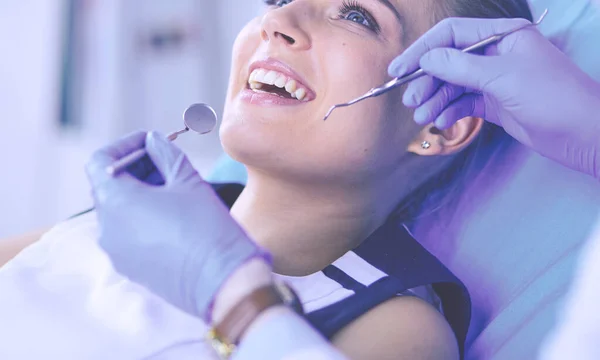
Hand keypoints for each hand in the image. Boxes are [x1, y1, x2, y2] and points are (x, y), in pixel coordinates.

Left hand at [85, 131, 270, 321]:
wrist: (222, 280)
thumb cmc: (206, 228)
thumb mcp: (188, 180)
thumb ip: (166, 153)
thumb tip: (154, 141)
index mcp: (115, 201)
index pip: (100, 161)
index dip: (124, 146)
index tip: (150, 142)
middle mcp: (107, 228)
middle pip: (109, 186)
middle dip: (136, 168)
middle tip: (166, 161)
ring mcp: (117, 251)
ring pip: (119, 211)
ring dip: (140, 193)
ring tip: (173, 189)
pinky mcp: (131, 268)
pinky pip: (127, 234)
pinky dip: (142, 217)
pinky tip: (172, 215)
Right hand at [388, 17, 599, 178]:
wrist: (583, 135)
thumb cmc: (551, 97)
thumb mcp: (502, 77)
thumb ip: (460, 67)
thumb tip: (426, 58)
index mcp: (502, 35)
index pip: (451, 34)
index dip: (422, 50)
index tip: (399, 69)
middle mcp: (496, 54)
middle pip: (448, 61)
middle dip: (427, 81)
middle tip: (411, 101)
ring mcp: (495, 79)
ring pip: (454, 84)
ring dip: (435, 99)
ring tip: (422, 117)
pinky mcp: (495, 102)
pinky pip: (464, 102)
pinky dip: (450, 111)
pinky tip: (442, 121)